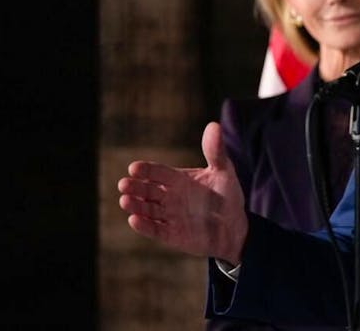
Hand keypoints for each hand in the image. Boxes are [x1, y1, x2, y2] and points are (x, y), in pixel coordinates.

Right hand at [117, 122, 247, 264]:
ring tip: (125, 200)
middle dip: (135, 187)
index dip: (146, 170)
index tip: (134, 167)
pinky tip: (134, 220)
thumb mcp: (224, 171)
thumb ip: (216, 151)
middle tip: (124, 184)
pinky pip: (155, 230)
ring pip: (146, 209)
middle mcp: (169, 196)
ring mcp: (168, 216)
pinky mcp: (171, 234)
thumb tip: (214, 125)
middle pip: (147, 190)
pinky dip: (144, 226)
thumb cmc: (227, 196)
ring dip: (135, 205)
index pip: (157, 172)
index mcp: (178, 179)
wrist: (235, 227)